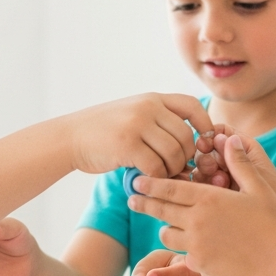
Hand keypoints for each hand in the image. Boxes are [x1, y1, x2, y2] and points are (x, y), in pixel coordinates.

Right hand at [63, 93, 214, 178]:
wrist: (70, 137)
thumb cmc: (106, 132)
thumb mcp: (134, 114)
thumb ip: (160, 121)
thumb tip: (196, 144)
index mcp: (152, 98)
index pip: (192, 106)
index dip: (205, 126)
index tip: (203, 144)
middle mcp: (147, 107)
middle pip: (186, 136)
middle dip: (186, 157)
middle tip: (177, 169)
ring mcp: (137, 124)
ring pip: (174, 153)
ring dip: (172, 170)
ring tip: (161, 174)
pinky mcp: (127, 144)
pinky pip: (156, 166)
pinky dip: (156, 177)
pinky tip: (147, 178)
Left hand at [127, 135, 275, 275]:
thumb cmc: (272, 222)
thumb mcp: (258, 188)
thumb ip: (240, 164)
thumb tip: (230, 138)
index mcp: (209, 198)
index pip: (170, 188)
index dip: (150, 184)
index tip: (137, 180)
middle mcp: (197, 220)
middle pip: (161, 210)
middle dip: (143, 203)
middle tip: (131, 199)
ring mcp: (196, 244)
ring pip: (167, 233)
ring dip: (165, 226)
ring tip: (166, 223)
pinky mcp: (199, 263)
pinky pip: (182, 253)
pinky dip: (183, 247)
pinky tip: (189, 245)